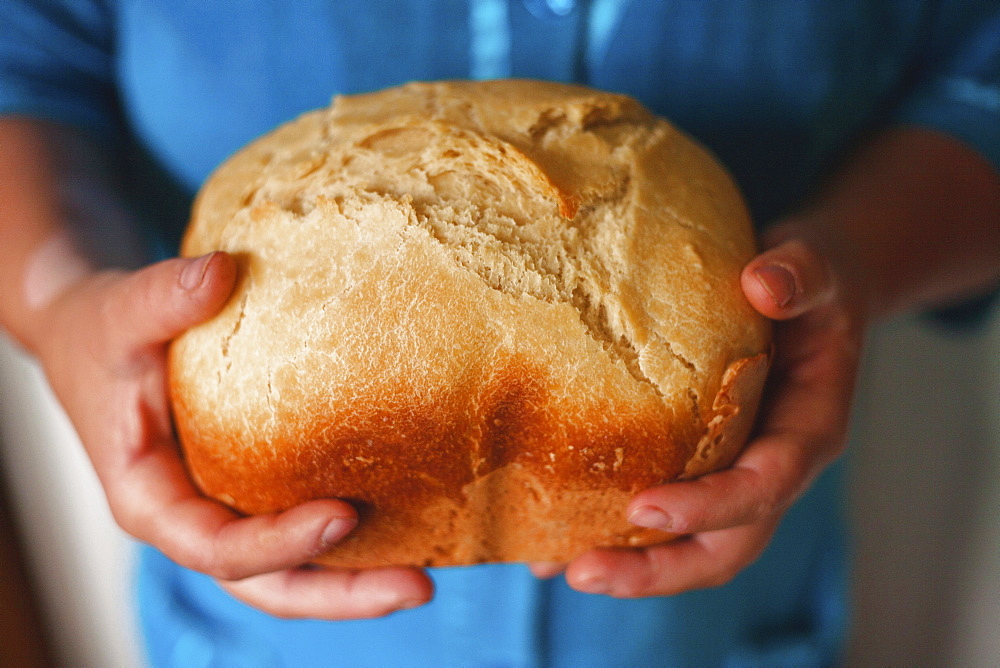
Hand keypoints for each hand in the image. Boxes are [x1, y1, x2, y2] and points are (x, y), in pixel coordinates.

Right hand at [33, 251, 432, 617]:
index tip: (346, 516)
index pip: (213, 548)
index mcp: (149, 498)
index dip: (278, 544)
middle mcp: (193, 518)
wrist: (98, 331)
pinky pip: (305, 524)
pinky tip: (414, 523)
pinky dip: (354, 540)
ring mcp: (227, 509)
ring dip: (356, 582)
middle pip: (268, 584)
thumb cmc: (101, 330)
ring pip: (293, 571)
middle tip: (420, 587)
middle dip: (341, 597)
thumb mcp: (118, 311)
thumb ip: (162, 296)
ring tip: (426, 579)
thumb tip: (221, 270)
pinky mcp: (256, 487)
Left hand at [537, 232, 862, 595]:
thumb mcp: (816, 263)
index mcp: (809, 429)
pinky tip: (556, 541)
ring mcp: (736, 472)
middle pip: (727, 545)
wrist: (803, 291)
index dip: (709, 506)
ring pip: (693, 544)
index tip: (643, 509)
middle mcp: (773, 466)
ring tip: (556, 568)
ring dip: (631, 566)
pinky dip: (616, 535)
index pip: (766, 485)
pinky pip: (664, 515)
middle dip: (659, 570)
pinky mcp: (702, 465)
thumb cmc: (809, 280)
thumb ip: (799, 274)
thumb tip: (762, 284)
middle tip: (583, 572)